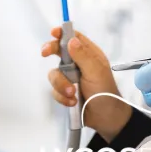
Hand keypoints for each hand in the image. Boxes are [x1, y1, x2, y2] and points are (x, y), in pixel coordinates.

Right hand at [42, 27, 131, 141]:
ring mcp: (70, 77)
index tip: (53, 33)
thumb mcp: (96, 71)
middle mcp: (77, 63)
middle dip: (50, 51)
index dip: (62, 33)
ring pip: (54, 74)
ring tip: (73, 93)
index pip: (73, 38)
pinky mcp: (65, 91)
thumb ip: (83, 56)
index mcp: (88, 54)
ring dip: (62, 84)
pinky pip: (55, 90)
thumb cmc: (106, 92)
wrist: (105, 118)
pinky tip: (73, 101)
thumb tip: (71, 40)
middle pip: (58, 51)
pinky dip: (62, 97)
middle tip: (45, 53)